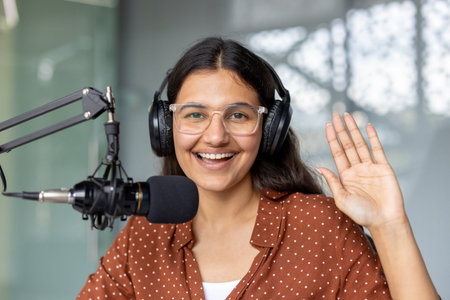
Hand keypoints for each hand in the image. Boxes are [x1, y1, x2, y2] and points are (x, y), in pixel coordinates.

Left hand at [317, 112, 406, 229]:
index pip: (337, 152)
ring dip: (354, 130)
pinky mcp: (384, 168)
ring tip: (348, 116)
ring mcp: (370, 167)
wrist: (384, 221)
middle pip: (347, 144)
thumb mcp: (341, 198)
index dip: (332, 138)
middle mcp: (357, 169)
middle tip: (335, 114)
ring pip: (360, 144)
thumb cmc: (362, 214)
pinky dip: (373, 138)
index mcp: (345, 176)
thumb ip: (332, 181)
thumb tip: (319, 167)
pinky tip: (368, 127)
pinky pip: (378, 150)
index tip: (327, 125)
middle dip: (340, 129)